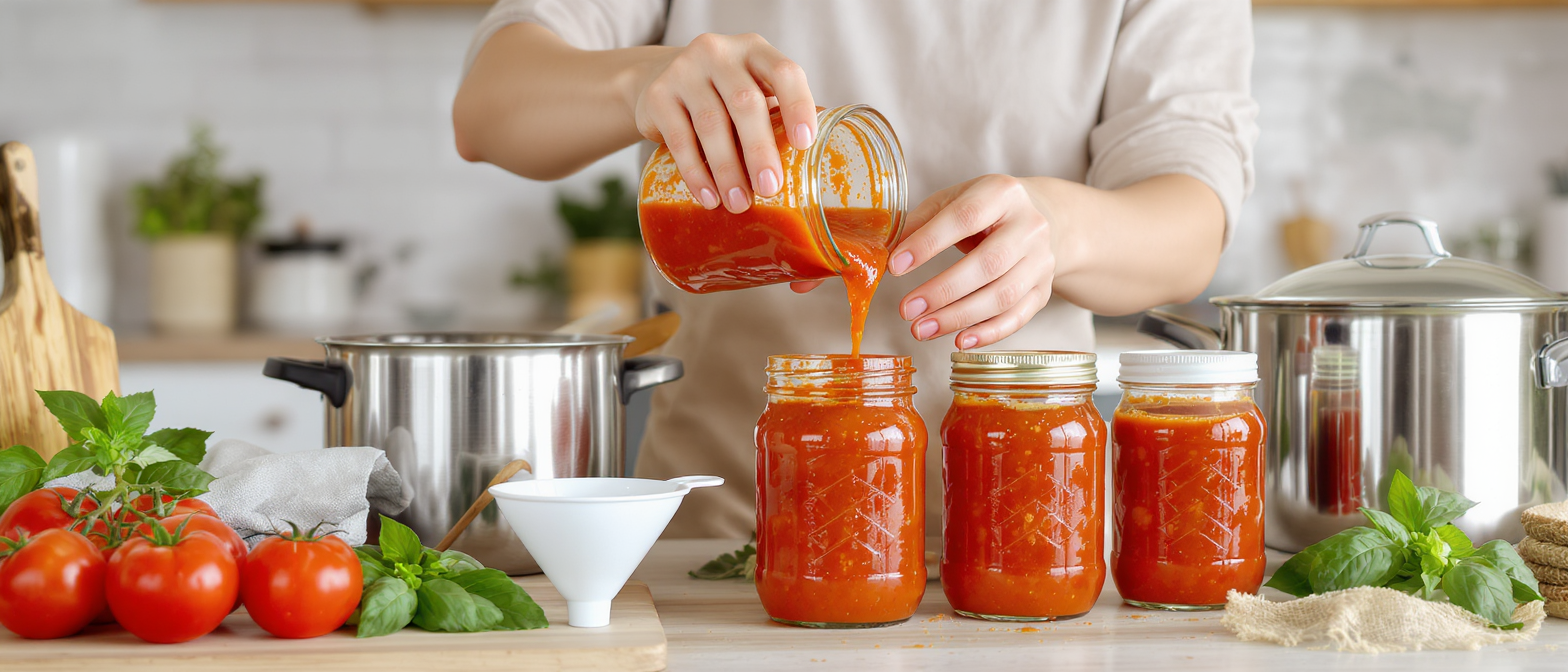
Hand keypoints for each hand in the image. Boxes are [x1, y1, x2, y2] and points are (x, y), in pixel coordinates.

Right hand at [631, 33, 815, 212]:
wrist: (657, 78)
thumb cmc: (721, 96)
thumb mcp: (750, 89)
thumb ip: (775, 114)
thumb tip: (812, 166)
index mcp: (754, 51)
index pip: (784, 72)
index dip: (798, 106)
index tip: (805, 143)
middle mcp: (719, 53)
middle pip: (745, 102)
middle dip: (759, 150)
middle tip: (769, 188)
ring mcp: (684, 70)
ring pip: (711, 124)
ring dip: (727, 170)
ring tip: (739, 203)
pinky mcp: (657, 95)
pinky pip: (679, 139)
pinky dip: (696, 173)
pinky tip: (709, 196)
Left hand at [889, 175, 1058, 349]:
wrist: (1039, 217)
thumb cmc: (984, 210)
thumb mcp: (953, 201)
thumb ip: (920, 223)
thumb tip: (885, 252)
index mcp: (1002, 193)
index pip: (965, 217)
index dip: (929, 243)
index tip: (896, 266)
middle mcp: (1029, 226)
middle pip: (989, 263)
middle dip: (943, 290)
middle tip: (907, 310)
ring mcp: (1041, 260)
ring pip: (1003, 295)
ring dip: (959, 317)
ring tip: (922, 329)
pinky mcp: (1044, 289)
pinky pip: (1018, 316)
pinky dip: (988, 333)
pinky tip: (959, 341)